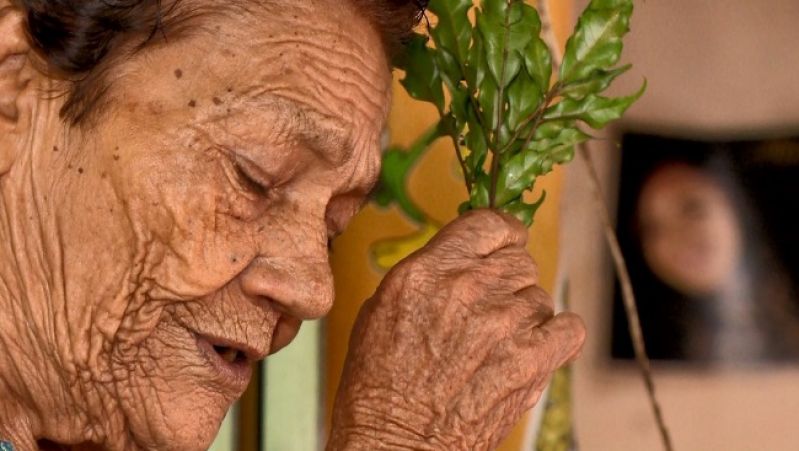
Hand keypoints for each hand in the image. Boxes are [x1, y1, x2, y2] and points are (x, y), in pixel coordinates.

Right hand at [328, 209, 585, 449]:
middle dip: (507, 280)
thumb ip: (426, 276)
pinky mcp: (531, 361)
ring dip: (525, 315)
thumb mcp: (380, 309)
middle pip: (519, 259)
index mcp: (428, 272)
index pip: (489, 223)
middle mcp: (469, 288)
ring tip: (498, 343)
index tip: (502, 245)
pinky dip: (557, 336)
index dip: (500, 235)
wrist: (395, 444)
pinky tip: (536, 348)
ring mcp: (504, 324)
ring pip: (540, 295)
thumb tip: (460, 260)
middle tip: (491, 306)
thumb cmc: (379, 387)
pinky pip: (569, 328)